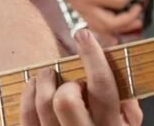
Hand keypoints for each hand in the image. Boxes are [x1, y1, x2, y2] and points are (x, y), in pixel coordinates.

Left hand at [21, 28, 142, 125]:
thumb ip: (127, 104)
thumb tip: (116, 68)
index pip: (103, 87)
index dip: (92, 56)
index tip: (84, 35)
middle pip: (65, 100)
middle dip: (63, 80)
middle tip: (62, 72)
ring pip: (42, 105)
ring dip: (42, 82)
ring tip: (47, 76)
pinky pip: (26, 117)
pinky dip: (27, 96)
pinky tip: (34, 88)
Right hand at [43, 0, 142, 38]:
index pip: (118, 0)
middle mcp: (86, 7)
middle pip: (111, 23)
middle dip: (129, 19)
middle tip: (138, 9)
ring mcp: (82, 12)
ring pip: (103, 29)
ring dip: (121, 29)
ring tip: (134, 22)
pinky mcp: (80, 12)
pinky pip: (95, 28)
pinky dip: (107, 33)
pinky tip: (116, 36)